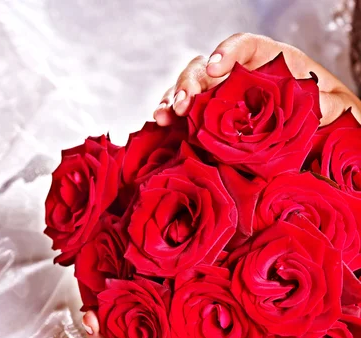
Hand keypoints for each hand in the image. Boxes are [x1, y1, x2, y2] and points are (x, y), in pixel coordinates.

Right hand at [153, 33, 360, 125]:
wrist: (315, 134)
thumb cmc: (323, 113)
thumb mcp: (334, 105)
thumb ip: (326, 103)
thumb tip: (313, 105)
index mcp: (268, 61)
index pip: (243, 45)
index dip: (227, 51)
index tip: (216, 67)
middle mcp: (238, 75)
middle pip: (206, 66)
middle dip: (191, 82)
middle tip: (185, 104)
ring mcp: (219, 96)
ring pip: (188, 86)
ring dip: (174, 98)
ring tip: (166, 115)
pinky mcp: (207, 117)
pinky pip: (183, 111)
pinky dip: (169, 114)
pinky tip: (160, 122)